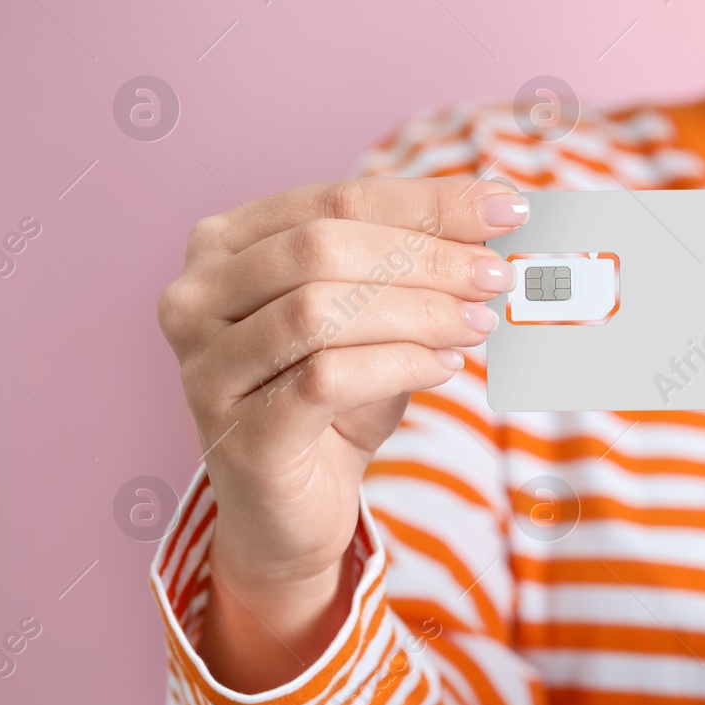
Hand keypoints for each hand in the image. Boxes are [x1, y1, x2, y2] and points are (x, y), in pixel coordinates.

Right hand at [157, 176, 526, 685]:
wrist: (293, 505)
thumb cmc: (333, 394)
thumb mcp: (376, 314)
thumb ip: (416, 262)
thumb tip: (496, 217)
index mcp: (226, 244)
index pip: (339, 199)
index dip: (429, 202)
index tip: (508, 210)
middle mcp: (196, 296)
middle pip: (324, 245)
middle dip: (426, 256)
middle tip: (497, 275)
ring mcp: (206, 365)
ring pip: (320, 308)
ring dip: (418, 311)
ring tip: (479, 323)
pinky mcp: (239, 431)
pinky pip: (326, 378)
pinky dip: (400, 364)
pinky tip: (446, 367)